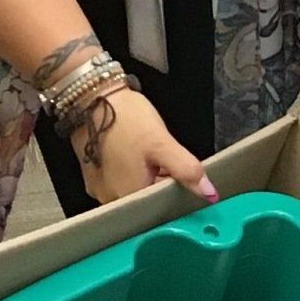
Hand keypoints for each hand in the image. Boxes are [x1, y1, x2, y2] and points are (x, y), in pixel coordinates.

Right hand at [71, 86, 217, 207]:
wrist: (90, 96)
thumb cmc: (124, 119)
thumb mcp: (161, 143)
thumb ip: (186, 170)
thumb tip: (209, 194)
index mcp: (129, 197)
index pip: (163, 204)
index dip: (175, 188)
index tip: (178, 170)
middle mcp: (110, 199)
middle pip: (146, 198)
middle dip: (160, 181)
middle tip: (161, 157)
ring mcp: (99, 188)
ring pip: (132, 189)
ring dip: (145, 176)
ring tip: (146, 151)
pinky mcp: (92, 176)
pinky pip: (117, 181)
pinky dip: (129, 170)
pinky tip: (132, 152)